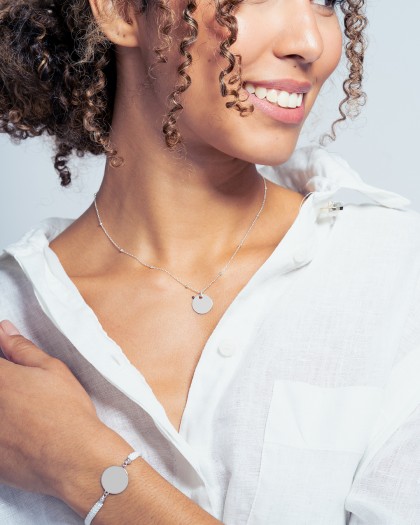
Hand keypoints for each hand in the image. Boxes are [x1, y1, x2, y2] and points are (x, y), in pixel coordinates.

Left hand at [0, 320, 104, 500]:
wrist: (74, 458)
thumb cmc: (67, 411)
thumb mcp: (52, 369)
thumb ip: (22, 348)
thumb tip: (4, 331)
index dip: (3, 361)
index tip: (12, 370)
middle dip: (8, 385)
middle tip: (25, 394)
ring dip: (8, 409)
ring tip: (27, 414)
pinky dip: (6, 431)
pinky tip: (22, 433)